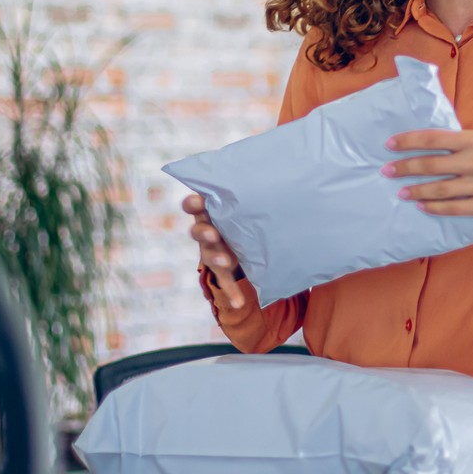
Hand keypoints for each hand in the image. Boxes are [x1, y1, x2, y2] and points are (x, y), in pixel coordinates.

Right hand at [183, 193, 246, 309]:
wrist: (245, 239)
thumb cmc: (244, 213)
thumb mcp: (244, 202)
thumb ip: (250, 193)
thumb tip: (280, 170)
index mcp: (210, 211)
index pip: (193, 205)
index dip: (192, 203)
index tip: (197, 201)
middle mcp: (207, 231)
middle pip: (198, 231)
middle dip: (203, 232)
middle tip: (213, 234)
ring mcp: (212, 252)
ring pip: (209, 256)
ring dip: (216, 258)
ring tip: (225, 260)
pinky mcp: (223, 270)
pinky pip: (225, 283)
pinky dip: (231, 293)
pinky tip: (238, 303)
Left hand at [382, 129, 472, 221]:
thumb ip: (459, 144)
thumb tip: (423, 144)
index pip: (434, 138)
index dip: (408, 141)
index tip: (388, 145)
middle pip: (432, 164)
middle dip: (405, 168)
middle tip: (386, 171)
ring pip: (440, 189)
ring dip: (416, 191)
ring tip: (400, 192)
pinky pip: (454, 208)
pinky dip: (435, 207)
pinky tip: (422, 206)